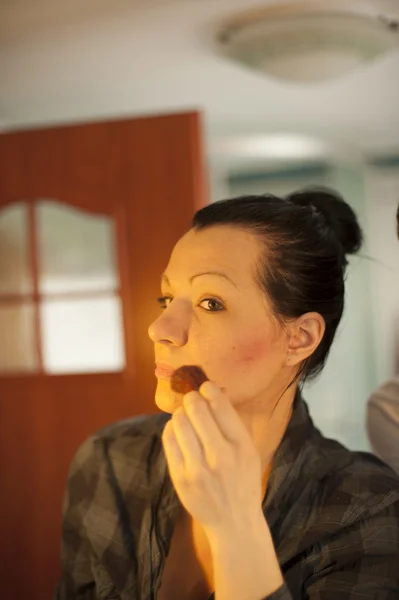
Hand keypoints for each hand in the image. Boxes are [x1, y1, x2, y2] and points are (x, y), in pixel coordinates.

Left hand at [162, 381, 263, 535]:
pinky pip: (168, 439)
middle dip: (191, 398)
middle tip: (192, 399)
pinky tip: (178, 430)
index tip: (206, 387)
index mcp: (241, 446)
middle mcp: (220, 456)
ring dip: (181, 413)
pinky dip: (171, 428)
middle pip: (196, 409)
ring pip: (179, 421)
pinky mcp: (180, 477)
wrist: (234, 521)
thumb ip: (232, 421)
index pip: (220, 405)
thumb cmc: (242, 479)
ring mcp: (197, 468)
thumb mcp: (248, 450)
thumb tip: (216, 389)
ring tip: (185, 416)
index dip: (209, 389)